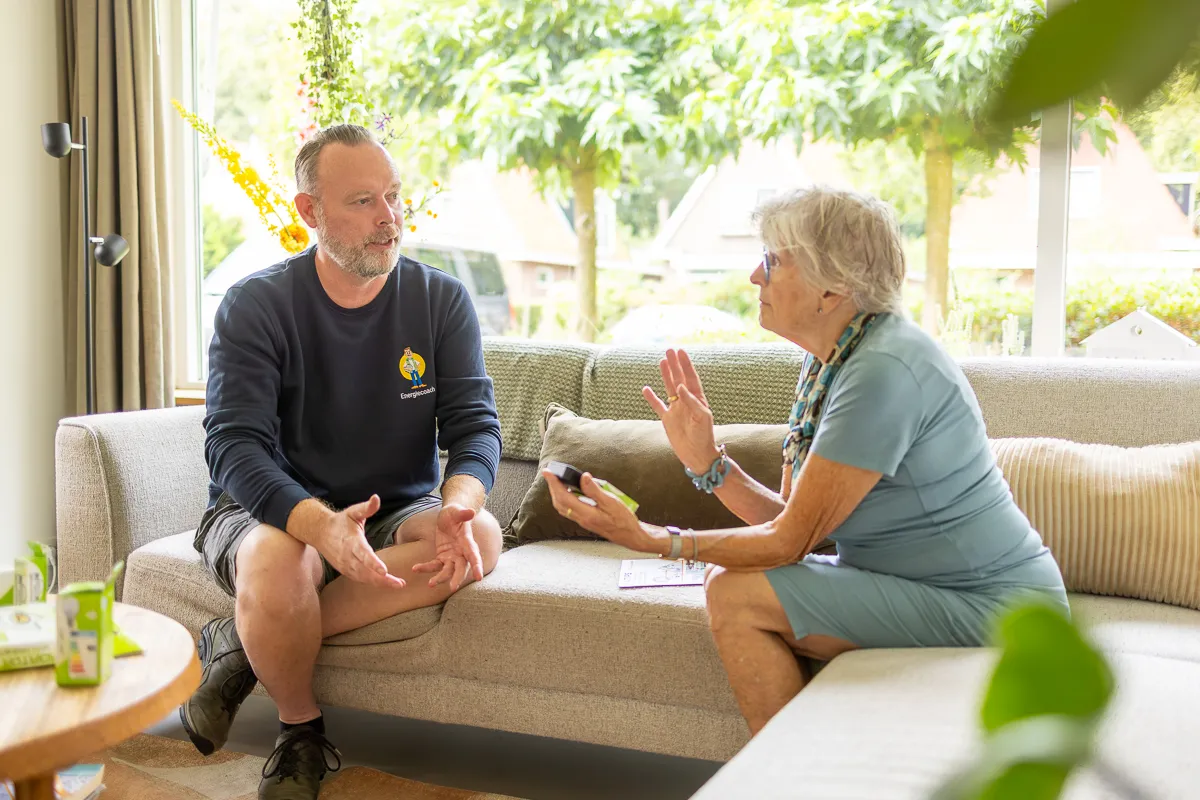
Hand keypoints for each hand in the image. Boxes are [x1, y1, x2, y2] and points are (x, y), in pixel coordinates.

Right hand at [317, 495, 405, 588]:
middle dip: (383, 579)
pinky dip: (373, 583)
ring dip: (380, 583)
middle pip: (365, 572)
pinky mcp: (345, 570)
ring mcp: (345, 565)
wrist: (319, 532)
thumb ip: (366, 507)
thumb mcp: (353, 512)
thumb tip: (376, 497)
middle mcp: (348, 556)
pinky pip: (360, 579)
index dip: (373, 564)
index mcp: (351, 541)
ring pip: (363, 578)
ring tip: (398, 584)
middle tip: (400, 584)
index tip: (385, 571)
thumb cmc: (341, 521)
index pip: (363, 554)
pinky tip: (386, 583)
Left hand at [412, 504, 483, 591]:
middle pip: (461, 567)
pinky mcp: (442, 557)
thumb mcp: (456, 511)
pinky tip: (415, 568)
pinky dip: (426, 568)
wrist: (448, 517)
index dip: (477, 566)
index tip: (478, 577)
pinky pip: (434, 565)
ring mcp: (452, 557)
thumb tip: (471, 512)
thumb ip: (462, 513)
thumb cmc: (454, 513)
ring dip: (440, 578)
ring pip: (448, 570)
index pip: (473, 554)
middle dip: (458, 578)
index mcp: (467, 542)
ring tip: (430, 584)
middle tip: (452, 587)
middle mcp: (462, 552)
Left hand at [543, 470, 651, 552]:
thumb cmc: (624, 520)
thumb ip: (595, 490)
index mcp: (586, 513)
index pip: (563, 497)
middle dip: (552, 487)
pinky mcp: (586, 521)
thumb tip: (583, 477)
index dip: (554, 483)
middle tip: (550, 474)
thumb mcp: (612, 502)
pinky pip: (569, 510)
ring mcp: (583, 521)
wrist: (630, 536)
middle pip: (559, 503)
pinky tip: (570, 492)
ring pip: (563, 507)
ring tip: (557, 481)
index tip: (548, 472)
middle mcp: (581, 519)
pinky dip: (564, 499)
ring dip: (557, 494)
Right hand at [642, 349, 719, 473]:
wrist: (697, 455)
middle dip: (675, 365)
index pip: (690, 378)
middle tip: (670, 350)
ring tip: (662, 361)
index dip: (686, 365)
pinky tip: (646, 388)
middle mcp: (686, 402)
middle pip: (679, 379)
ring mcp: (676, 410)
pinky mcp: (667, 420)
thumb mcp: (701, 418)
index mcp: (697, 400)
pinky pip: (658, 406)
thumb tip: (680, 386)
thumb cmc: (704, 436)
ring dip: (666, 375)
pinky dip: (652, 398)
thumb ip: (692, 401)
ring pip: (669, 388)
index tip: (681, 352)